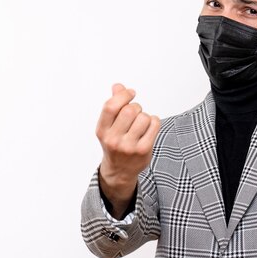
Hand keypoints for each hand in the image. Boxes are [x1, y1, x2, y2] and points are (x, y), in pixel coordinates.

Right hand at [95, 84, 160, 216]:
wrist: (119, 171)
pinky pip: (154, 125)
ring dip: (145, 116)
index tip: (130, 93)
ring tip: (141, 124)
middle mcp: (113, 139)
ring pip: (144, 117)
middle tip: (135, 113)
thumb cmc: (115, 143)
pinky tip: (149, 127)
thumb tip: (118, 86)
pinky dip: (154, 122)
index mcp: (102, 130)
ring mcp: (129, 146)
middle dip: (136, 107)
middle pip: (130, 110)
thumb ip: (113, 105)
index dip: (123, 95)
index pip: (111, 106)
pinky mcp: (143, 150)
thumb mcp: (108, 126)